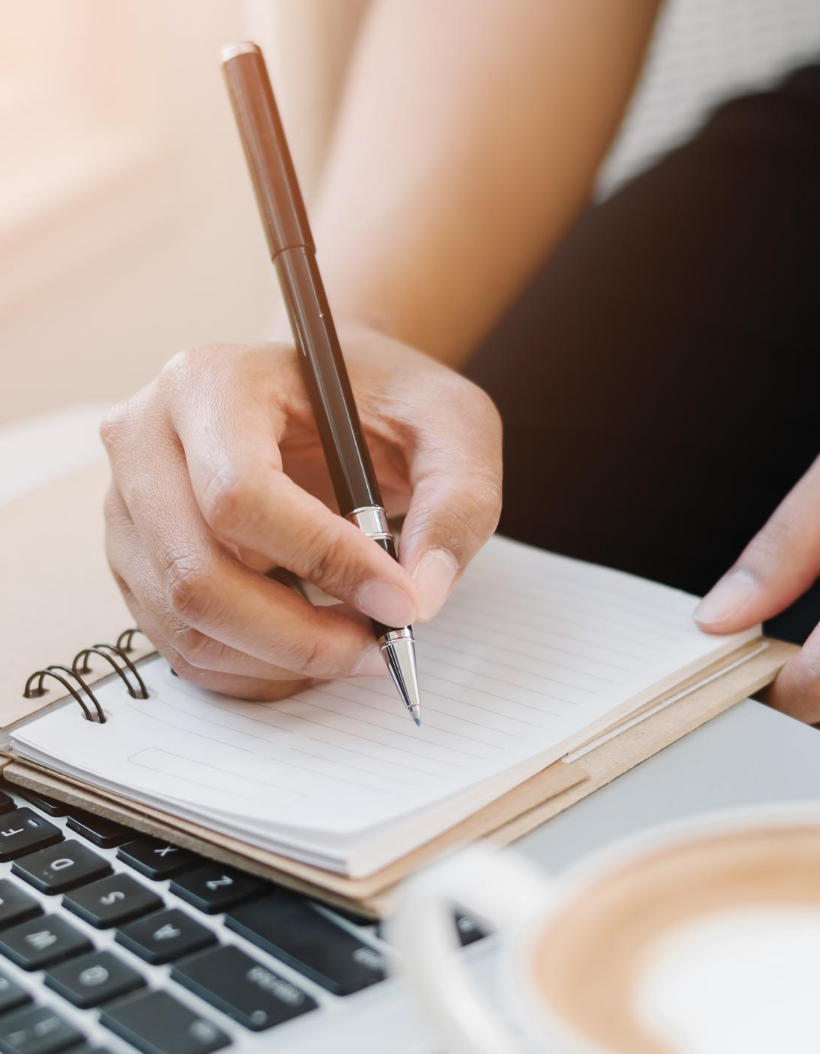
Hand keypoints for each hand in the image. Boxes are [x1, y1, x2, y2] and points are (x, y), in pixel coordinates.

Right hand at [102, 326, 500, 698]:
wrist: (335, 398)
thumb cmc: (386, 400)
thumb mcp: (454, 426)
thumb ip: (456, 503)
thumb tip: (422, 597)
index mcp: (210, 383)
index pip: (240, 495)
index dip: (325, 562)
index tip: (400, 601)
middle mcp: (146, 441)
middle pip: (195, 574)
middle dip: (299, 636)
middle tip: (380, 648)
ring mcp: (129, 507)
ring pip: (186, 624)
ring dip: (280, 660)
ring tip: (355, 646)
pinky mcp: (138, 562)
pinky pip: (183, 646)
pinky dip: (256, 670)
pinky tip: (313, 650)